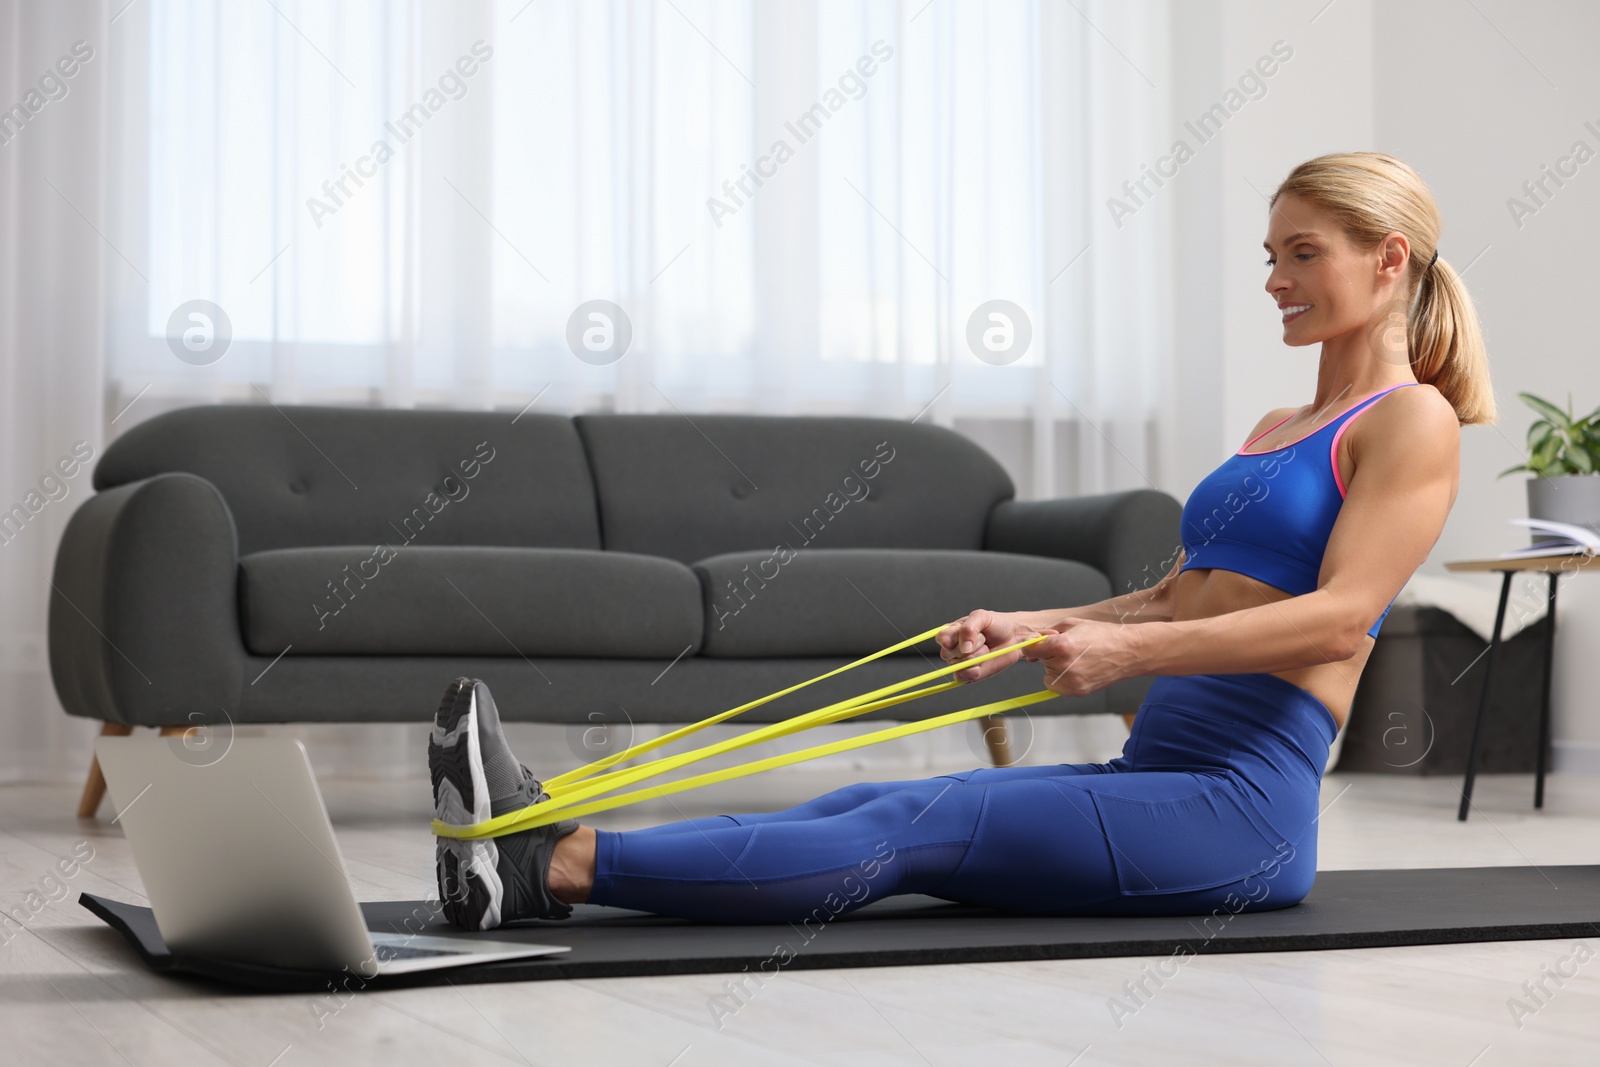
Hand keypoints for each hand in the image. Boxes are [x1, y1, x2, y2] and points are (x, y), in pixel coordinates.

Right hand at [936, 610, 1041, 682]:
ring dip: (976, 657)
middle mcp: (953, 648)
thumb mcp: (981, 617)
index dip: (950, 639)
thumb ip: (969, 628)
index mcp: (951, 632)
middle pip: (948, 653)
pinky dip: (972, 672)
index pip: (941, 638)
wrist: (1012, 636)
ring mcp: (959, 662)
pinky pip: (961, 677)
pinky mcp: (968, 674)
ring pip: (958, 665)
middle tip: (982, 638)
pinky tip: (980, 665)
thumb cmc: (995, 624)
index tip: (967, 634)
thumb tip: (964, 648)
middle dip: (970, 646)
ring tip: (985, 648)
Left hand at [1021, 617, 1142, 697]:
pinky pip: (1057, 686)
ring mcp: (1071, 681)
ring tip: (1078, 658)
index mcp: (1061, 645)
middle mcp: (1064, 665)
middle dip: (1050, 654)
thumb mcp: (1072, 623)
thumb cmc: (1101, 634)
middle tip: (1071, 648)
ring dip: (1056, 667)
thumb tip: (1032, 652)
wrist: (1128, 651)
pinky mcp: (1077, 691)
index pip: (1030, 650)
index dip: (1034, 646)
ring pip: (1049, 674)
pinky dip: (1062, 679)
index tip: (1040, 645)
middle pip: (1041, 661)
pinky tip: (1078, 669)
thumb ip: (1048, 634)